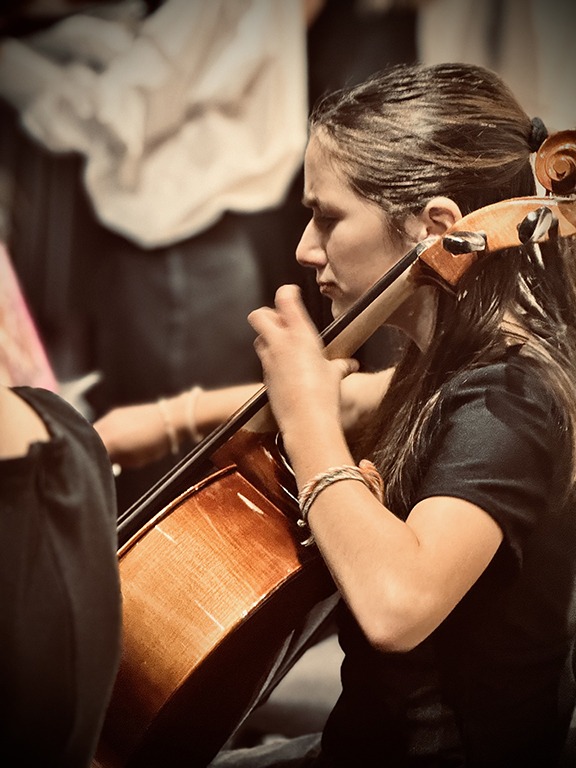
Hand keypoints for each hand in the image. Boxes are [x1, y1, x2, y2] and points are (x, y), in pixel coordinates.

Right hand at [93, 402, 171, 468]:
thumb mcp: (135, 460)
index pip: (90, 455)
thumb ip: (117, 461)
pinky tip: (113, 440)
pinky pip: (103, 425)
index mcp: (109, 442)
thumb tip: (108, 462)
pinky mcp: (115, 413)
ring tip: (107, 451)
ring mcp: (109, 418)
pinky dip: (104, 434)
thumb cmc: (156, 443)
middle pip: (89, 443)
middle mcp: (104, 427)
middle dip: (91, 452)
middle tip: (99, 462)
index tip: (95, 470)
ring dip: (96, 442)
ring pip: (94, 432)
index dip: (91, 464)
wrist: (171, 418)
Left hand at [248, 285, 358, 442]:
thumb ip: (341, 365)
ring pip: (259, 338)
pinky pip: (264, 361)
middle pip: (259, 316)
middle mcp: (280, 343)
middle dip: (266, 315)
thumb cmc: (323, 393)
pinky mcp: (265, 377)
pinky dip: (272, 360)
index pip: (285, 299)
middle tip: (280, 322)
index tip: (292, 293)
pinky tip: (285, 370)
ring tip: (283, 345)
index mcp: (300, 334)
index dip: (287, 292)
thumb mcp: (335, 375)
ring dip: (267, 338)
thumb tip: (350, 364)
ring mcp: (269, 360)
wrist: (306, 419)